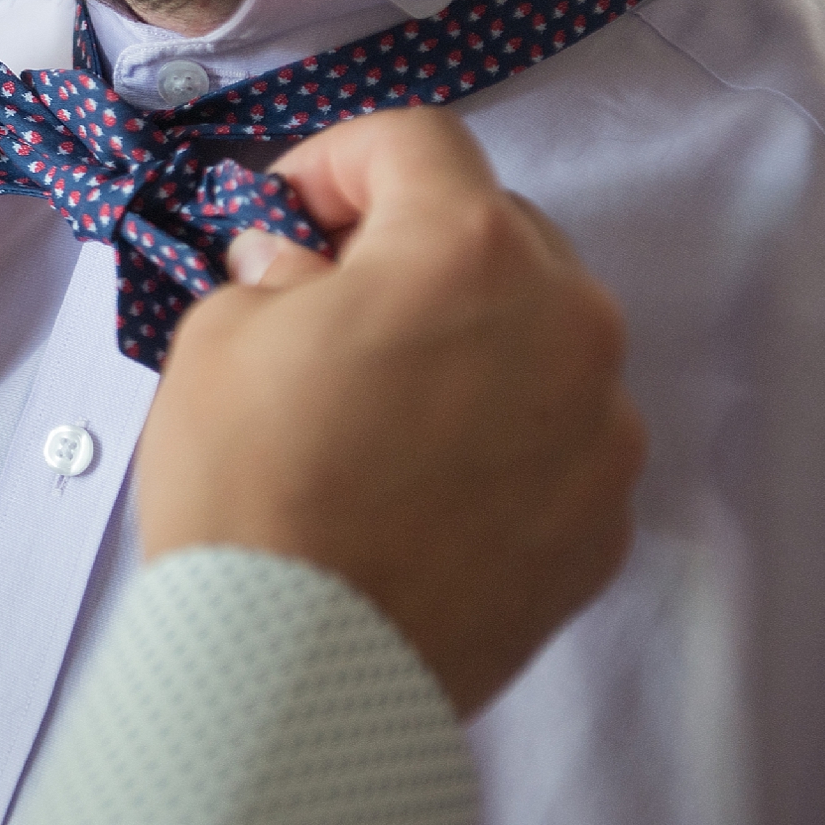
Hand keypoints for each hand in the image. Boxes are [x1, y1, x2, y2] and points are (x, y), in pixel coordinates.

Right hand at [135, 108, 643, 716]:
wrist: (294, 681)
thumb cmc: (247, 503)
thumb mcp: (217, 343)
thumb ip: (274, 271)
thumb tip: (299, 267)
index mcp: (467, 249)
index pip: (415, 142)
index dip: (337, 162)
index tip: (290, 211)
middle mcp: (568, 322)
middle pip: (497, 237)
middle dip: (414, 256)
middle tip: (334, 313)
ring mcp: (602, 430)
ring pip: (543, 344)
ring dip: (473, 351)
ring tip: (388, 416)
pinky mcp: (606, 523)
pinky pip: (560, 445)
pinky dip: (504, 447)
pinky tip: (428, 493)